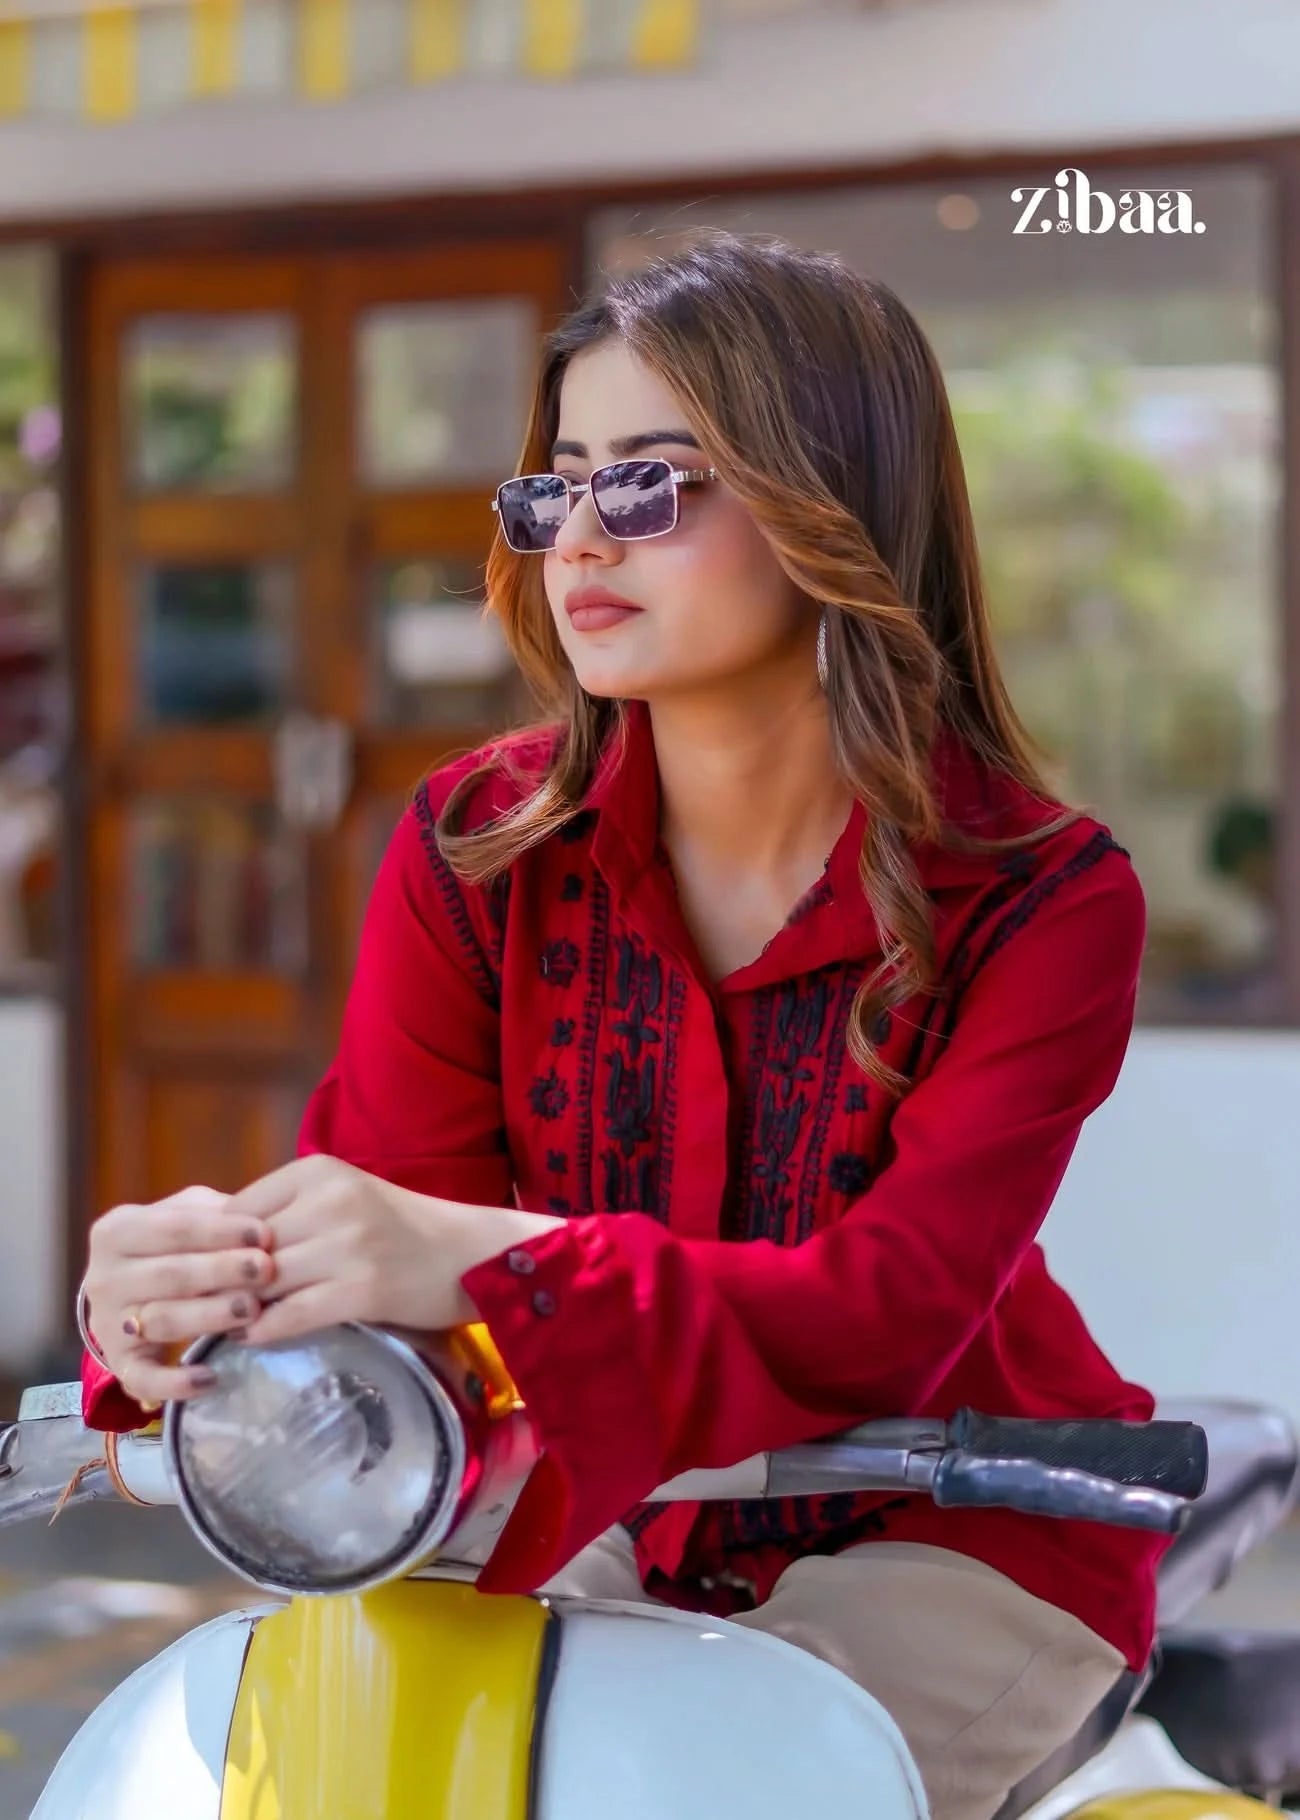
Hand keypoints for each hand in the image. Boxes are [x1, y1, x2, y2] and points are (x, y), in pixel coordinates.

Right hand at [83, 1186, 275, 1407]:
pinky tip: (210, 1378)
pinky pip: (143, 1378)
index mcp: (116, 1232)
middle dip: (221, 1271)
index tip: (264, 1234)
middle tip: (266, 1270)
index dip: (221, 1231)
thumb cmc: (169, 1245)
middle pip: (169, 1275)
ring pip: (161, 1320)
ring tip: (253, 1310)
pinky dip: (175, 1383)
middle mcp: (103, 1278)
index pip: (173, 1228)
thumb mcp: (186, 1215)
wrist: (126, 1291)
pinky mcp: (119, 1364)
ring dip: (209, 1316)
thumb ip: (215, 1213)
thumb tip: (261, 1222)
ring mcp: (107, 1324)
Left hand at [225, 1156, 564, 1347]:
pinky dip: (264, 1329)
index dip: (210, 1248)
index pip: (238, 1210)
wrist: (470, 1253)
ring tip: (219, 1325)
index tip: (191, 1273)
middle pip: (246, 1250)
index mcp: (319, 1172)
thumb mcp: (343, 1199)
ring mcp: (349, 1245)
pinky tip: (252, 1337)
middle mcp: (332, 1201)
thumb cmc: (400, 1228)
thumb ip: (289, 1212)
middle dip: (217, 1282)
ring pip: (266, 1283)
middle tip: (190, 1310)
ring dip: (237, 1309)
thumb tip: (215, 1243)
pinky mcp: (364, 1288)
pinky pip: (293, 1314)